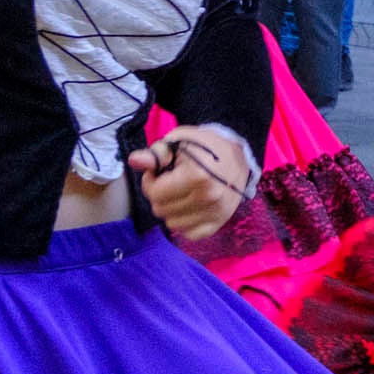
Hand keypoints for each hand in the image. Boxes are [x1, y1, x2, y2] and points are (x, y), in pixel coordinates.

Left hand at [128, 126, 250, 241]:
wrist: (239, 155)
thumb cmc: (206, 145)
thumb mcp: (181, 139)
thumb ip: (156, 152)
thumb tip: (134, 160)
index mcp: (198, 176)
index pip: (154, 193)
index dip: (151, 180)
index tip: (160, 171)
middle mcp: (209, 198)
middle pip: (160, 210)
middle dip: (160, 195)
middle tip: (172, 181)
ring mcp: (215, 213)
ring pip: (172, 224)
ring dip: (172, 209)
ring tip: (183, 193)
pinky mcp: (219, 223)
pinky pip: (188, 233)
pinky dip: (185, 222)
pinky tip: (191, 206)